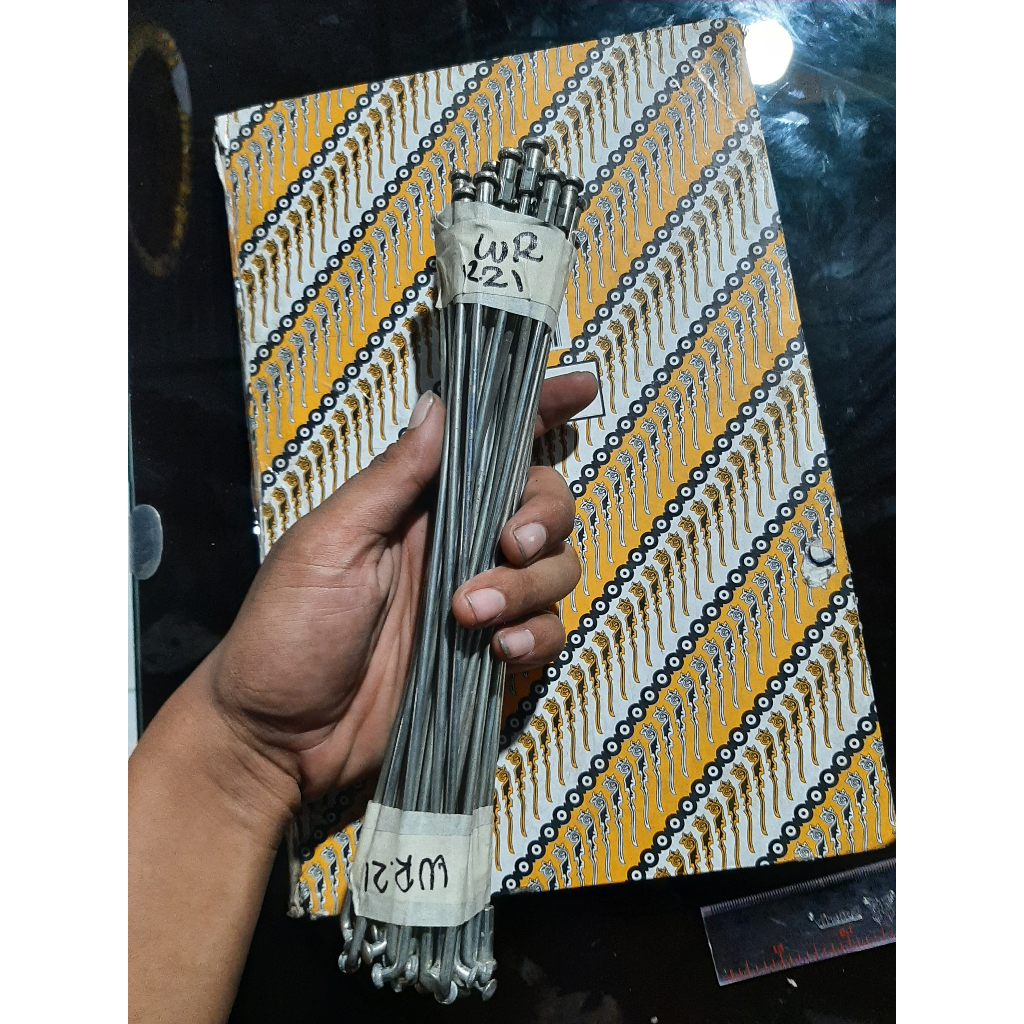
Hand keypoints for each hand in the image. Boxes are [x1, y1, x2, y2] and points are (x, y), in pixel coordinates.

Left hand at [204, 371, 596, 801]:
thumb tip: (437, 406)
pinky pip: (546, 632)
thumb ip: (391, 478)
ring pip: (555, 568)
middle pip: (544, 502)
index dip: (539, 410)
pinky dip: (537, 635)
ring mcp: (478, 598)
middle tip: (512, 543)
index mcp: (416, 504)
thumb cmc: (285, 630)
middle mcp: (455, 543)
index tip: (580, 388)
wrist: (276, 736)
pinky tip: (499, 649)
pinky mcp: (488, 654)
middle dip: (546, 515)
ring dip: (529, 585)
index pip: (489, 444)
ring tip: (470, 612)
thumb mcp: (328, 543)